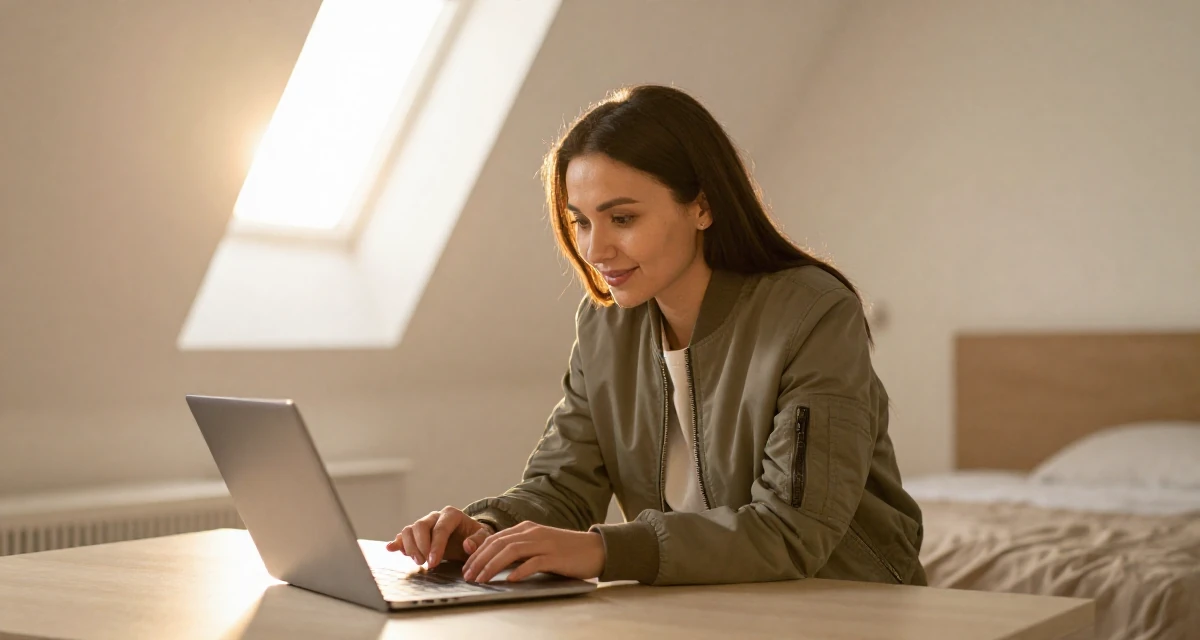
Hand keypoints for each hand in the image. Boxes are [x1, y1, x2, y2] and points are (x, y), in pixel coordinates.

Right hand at [385, 506, 492, 569]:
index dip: (435, 546)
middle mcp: (435, 516)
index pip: (440, 529)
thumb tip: (467, 545)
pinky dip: (397, 542)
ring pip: (409, 530)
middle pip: (420, 526)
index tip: (433, 563)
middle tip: (424, 562)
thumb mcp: (484, 537)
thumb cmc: (476, 536)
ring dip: (409, 546)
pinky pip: (404, 535)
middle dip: (420, 546)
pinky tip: (391, 548)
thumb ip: (479, 540)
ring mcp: (424, 524)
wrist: (469, 536)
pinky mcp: (417, 534)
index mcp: (451, 515)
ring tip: (417, 561)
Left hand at [461, 521, 605, 583]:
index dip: (477, 553)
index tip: (467, 568)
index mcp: (526, 528)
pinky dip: (520, 571)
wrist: (595, 549)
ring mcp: (544, 543)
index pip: (494, 539)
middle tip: (468, 576)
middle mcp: (533, 533)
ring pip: (511, 551)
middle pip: (498, 544)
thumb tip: (496, 563)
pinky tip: (510, 580)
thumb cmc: (565, 551)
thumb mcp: (538, 546)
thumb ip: (520, 550)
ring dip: (492, 566)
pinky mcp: (556, 556)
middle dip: (479, 560)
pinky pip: (534, 562)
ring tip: (481, 579)